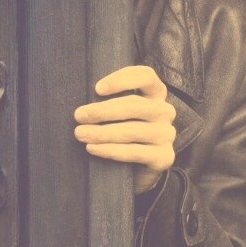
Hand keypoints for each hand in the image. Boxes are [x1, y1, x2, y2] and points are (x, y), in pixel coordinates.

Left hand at [74, 65, 176, 193]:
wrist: (136, 169)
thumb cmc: (122, 132)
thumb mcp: (119, 113)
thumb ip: (110, 101)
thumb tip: (85, 104)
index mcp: (156, 93)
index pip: (146, 76)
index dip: (123, 79)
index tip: (98, 88)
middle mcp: (165, 111)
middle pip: (135, 105)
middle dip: (103, 111)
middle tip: (79, 115)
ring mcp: (166, 134)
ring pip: (133, 130)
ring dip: (103, 132)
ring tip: (81, 133)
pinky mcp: (164, 157)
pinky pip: (135, 152)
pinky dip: (111, 150)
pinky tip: (93, 148)